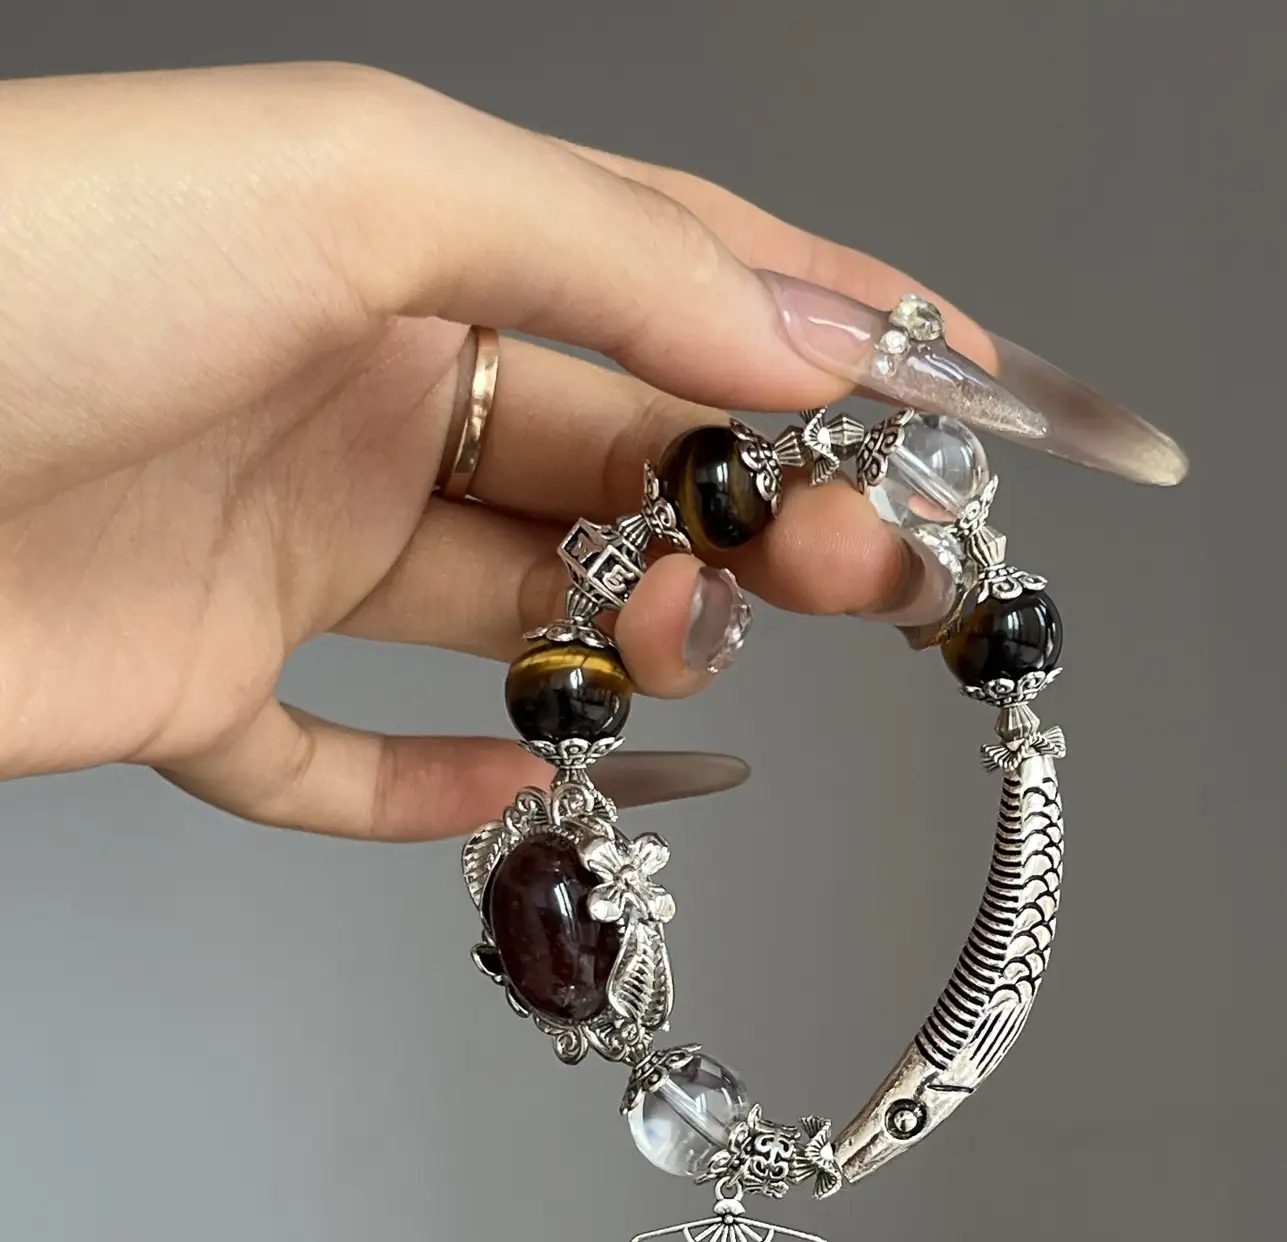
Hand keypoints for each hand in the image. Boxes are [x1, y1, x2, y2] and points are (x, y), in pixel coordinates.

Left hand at [0, 63, 1181, 838]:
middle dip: (757, 508)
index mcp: (399, 242)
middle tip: (868, 571)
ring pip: (512, 610)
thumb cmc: (41, 267)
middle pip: (614, 458)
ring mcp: (272, 541)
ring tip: (686, 649)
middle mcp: (347, 386)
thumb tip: (811, 335)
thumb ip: (605, 253)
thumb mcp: (362, 181)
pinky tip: (544, 787)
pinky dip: (449, 792)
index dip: (831, 333)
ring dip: (628, 638)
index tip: (969, 399)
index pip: (664, 276)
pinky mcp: (191, 684)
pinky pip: (346, 763)